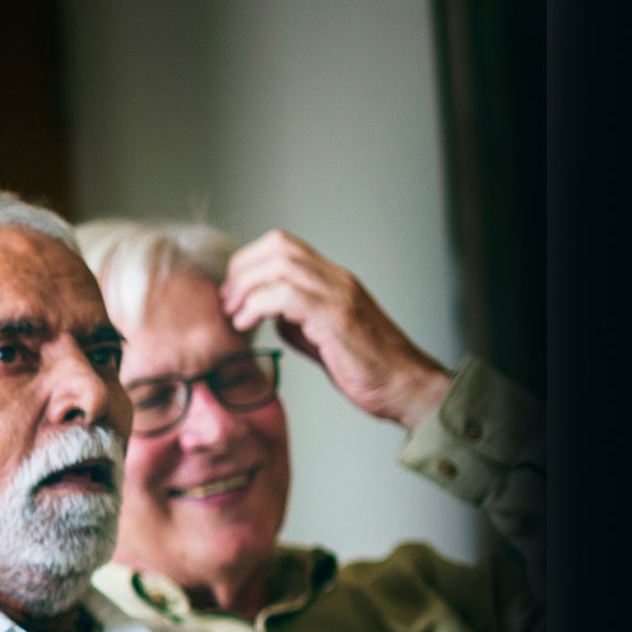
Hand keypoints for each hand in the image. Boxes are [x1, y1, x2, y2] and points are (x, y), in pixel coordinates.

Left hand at [221, 230, 451, 429]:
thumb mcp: (319, 337)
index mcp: (332, 280)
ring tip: (234, 316)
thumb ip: (294, 319)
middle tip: (227, 303)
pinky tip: (247, 325)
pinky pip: (287, 293)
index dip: (248, 263)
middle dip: (242, 270)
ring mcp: (338, 293)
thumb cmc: (366, 368)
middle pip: (278, 245)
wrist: (404, 386)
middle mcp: (336, 278)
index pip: (283, 245)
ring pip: (280, 263)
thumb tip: (268, 313)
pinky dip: (257, 305)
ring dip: (246, 287)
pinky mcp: (336, 316)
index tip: (232, 295)